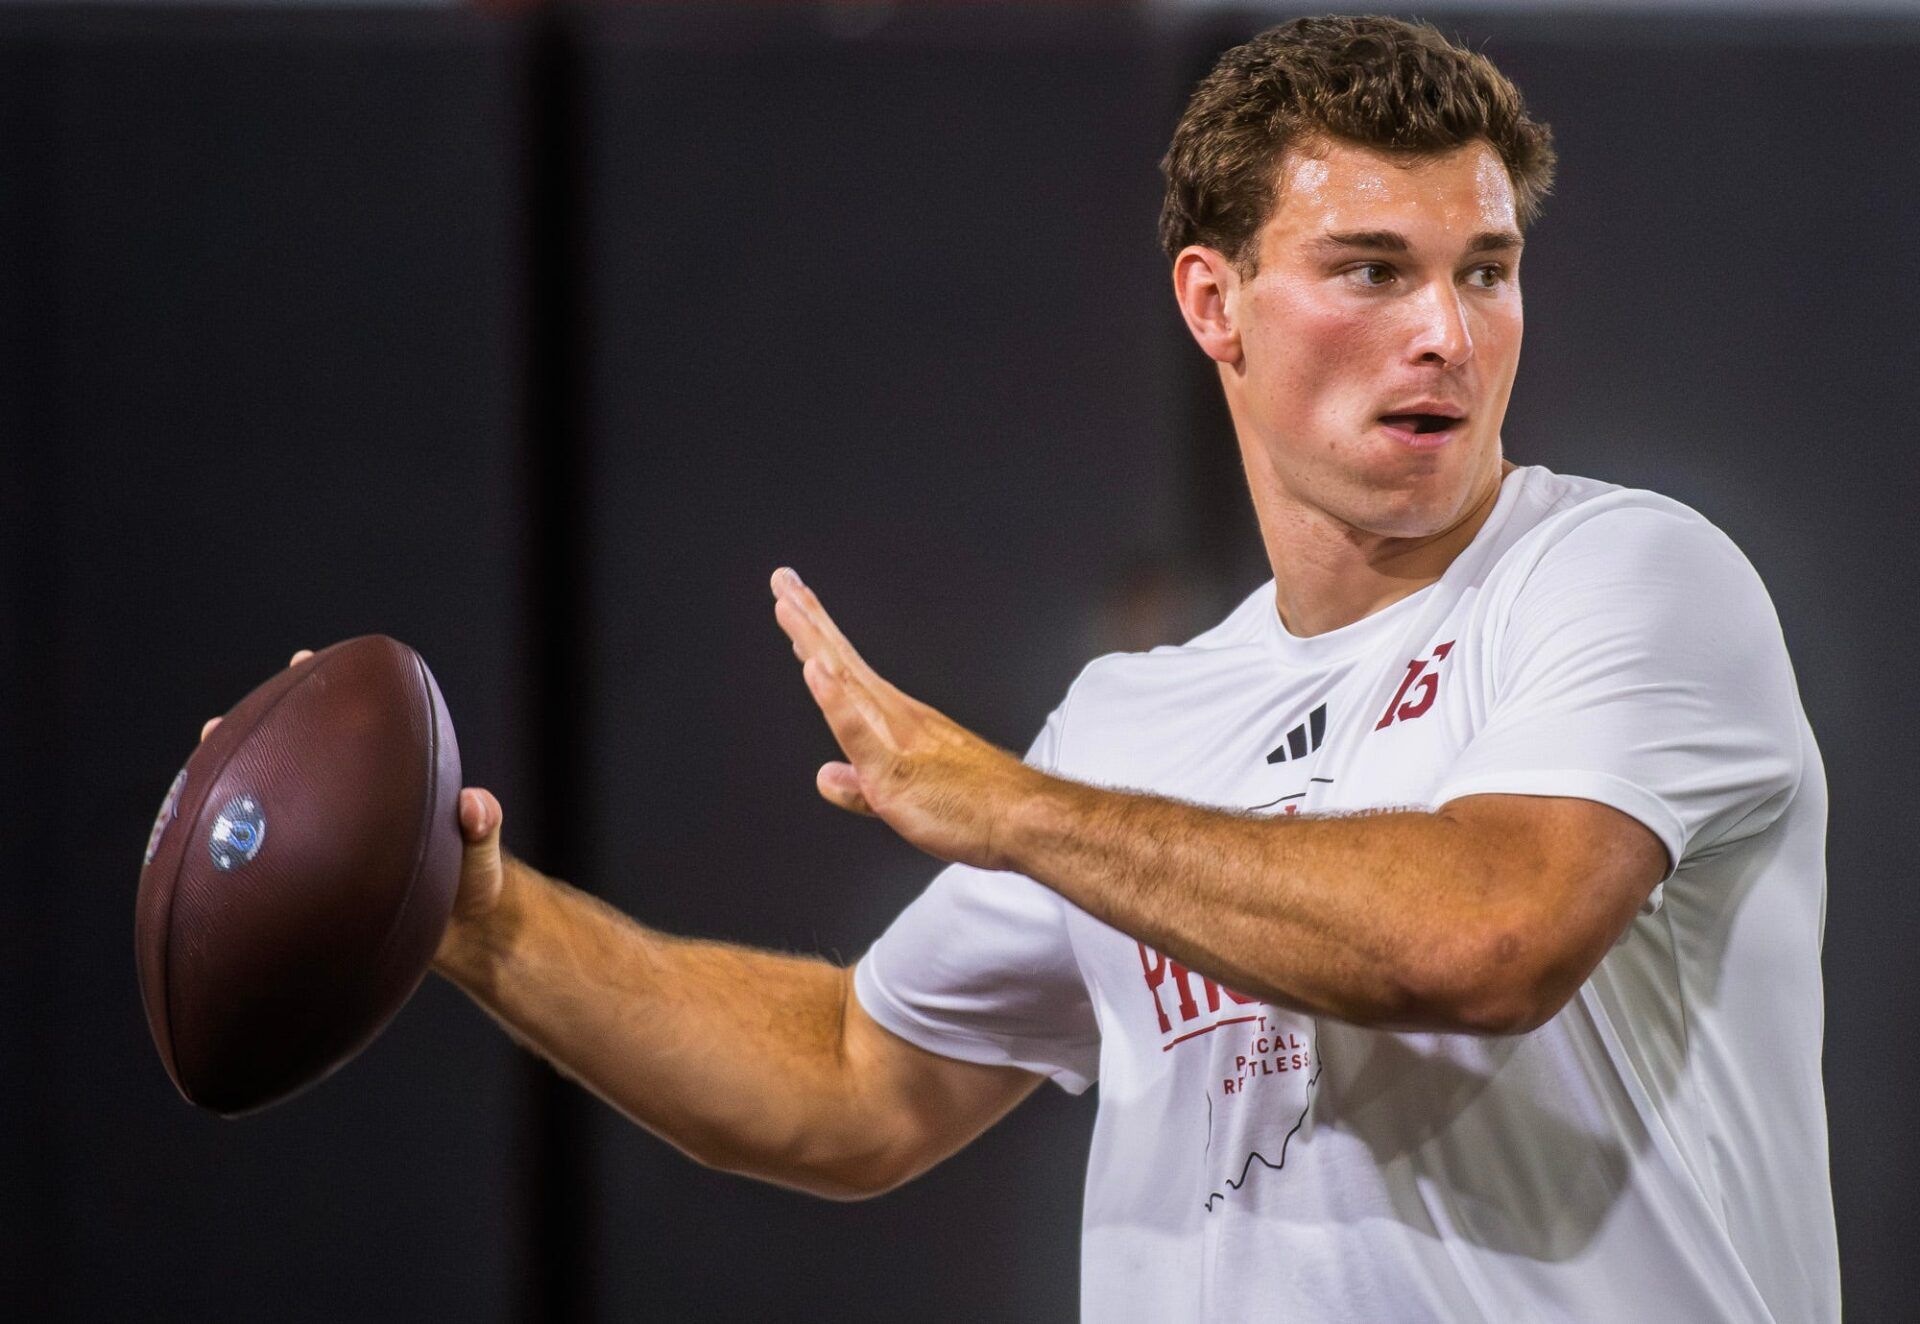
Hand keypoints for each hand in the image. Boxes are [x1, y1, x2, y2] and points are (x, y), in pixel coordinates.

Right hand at [199, 649, 509, 953]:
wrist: (463, 937)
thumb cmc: (476, 885)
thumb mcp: (484, 856)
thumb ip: (484, 827)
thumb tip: (473, 803)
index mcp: (388, 785)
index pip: (353, 730)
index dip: (325, 692)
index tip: (300, 661)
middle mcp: (348, 808)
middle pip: (297, 763)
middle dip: (258, 740)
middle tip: (216, 726)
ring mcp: (326, 843)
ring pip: (272, 811)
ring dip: (234, 794)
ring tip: (196, 782)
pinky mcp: (314, 883)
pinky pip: (272, 865)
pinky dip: (239, 855)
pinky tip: (198, 855)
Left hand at [769, 567, 1040, 871]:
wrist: (1022, 818)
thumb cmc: (977, 807)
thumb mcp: (901, 801)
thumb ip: (859, 788)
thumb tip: (828, 777)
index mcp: (896, 721)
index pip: (846, 671)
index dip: (818, 636)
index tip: (795, 604)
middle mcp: (895, 718)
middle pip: (840, 660)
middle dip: (809, 619)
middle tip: (783, 581)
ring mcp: (895, 737)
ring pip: (845, 680)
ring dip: (815, 641)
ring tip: (789, 606)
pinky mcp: (892, 769)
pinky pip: (858, 730)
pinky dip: (835, 699)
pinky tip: (815, 672)